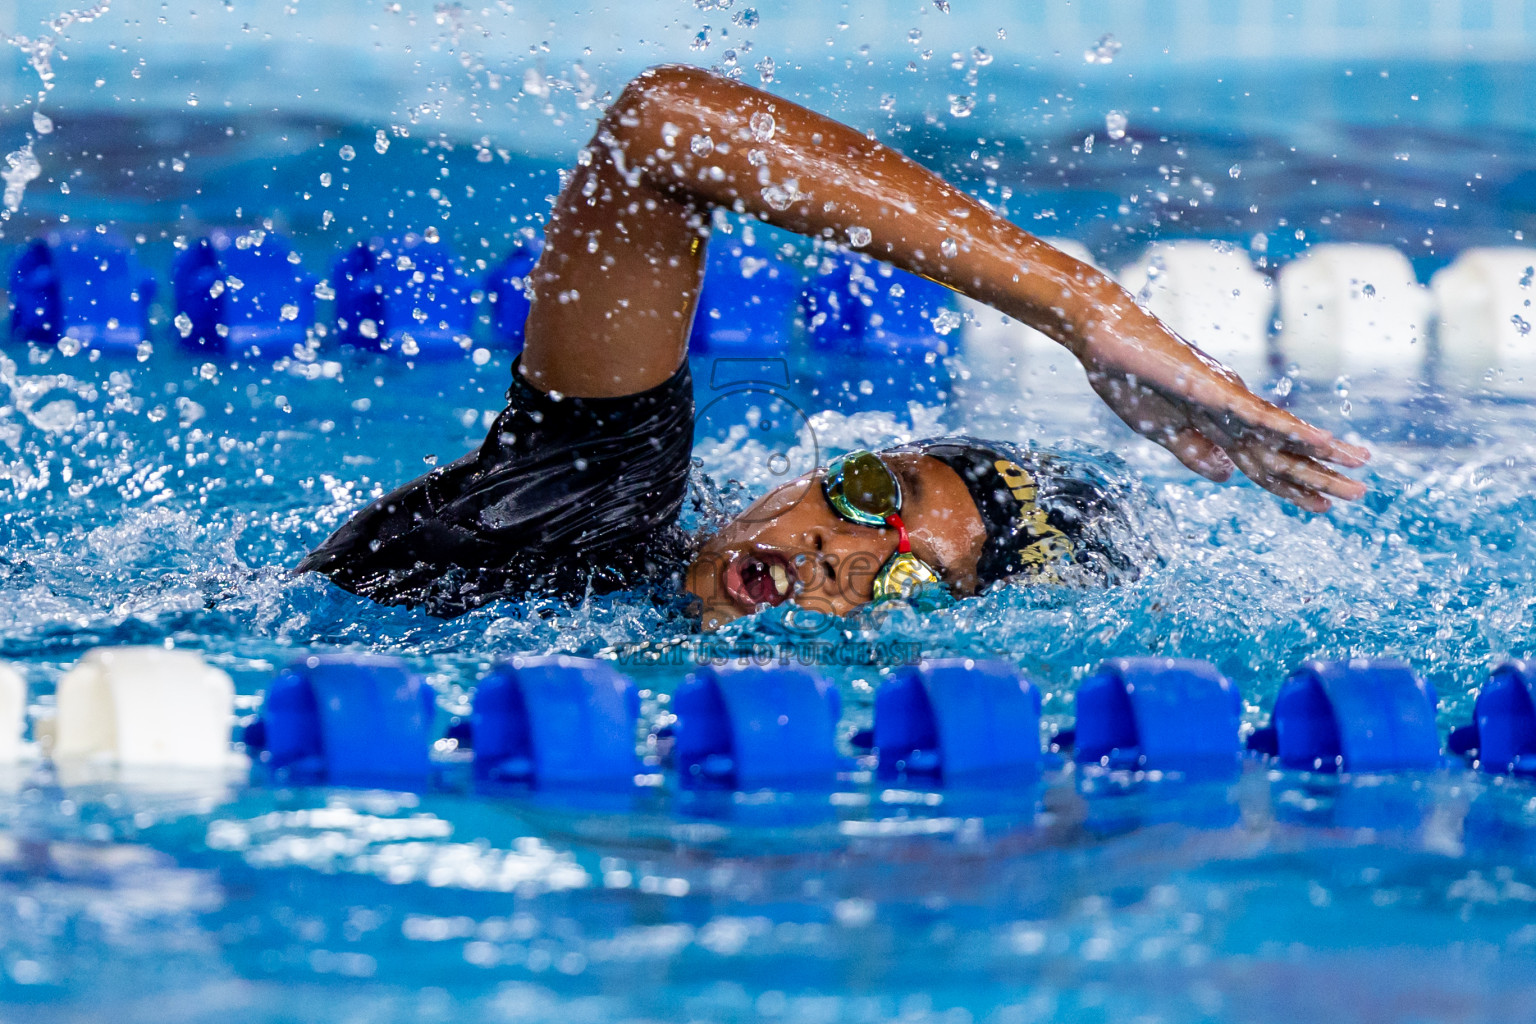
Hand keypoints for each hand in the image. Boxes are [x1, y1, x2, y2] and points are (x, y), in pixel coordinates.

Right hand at [1077, 317, 1369, 511]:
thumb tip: (1228, 477)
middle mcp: (1232, 411)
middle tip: (1361, 494)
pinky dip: (1293, 432)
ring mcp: (1227, 399)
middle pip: (1281, 452)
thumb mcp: (1160, 431)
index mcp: (1216, 425)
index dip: (1292, 487)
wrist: (1105, 339)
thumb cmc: (1127, 380)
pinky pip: (1261, 415)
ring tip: (1360, 464)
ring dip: (1322, 452)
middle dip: (1320, 476)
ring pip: (1282, 434)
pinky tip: (1322, 442)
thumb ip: (1193, 452)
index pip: (1262, 463)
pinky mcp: (1217, 389)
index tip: (1323, 506)